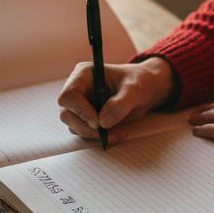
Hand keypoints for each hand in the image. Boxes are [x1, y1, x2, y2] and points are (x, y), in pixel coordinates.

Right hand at [57, 57, 173, 143]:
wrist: (146, 90)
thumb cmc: (139, 82)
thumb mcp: (134, 90)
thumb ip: (120, 104)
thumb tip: (103, 122)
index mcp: (84, 75)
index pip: (68, 95)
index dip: (79, 111)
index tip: (97, 123)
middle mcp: (78, 89)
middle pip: (67, 114)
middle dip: (86, 128)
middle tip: (107, 134)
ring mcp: (80, 104)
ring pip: (74, 126)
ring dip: (94, 135)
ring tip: (118, 133)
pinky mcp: (86, 117)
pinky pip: (85, 132)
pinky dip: (99, 137)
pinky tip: (117, 134)